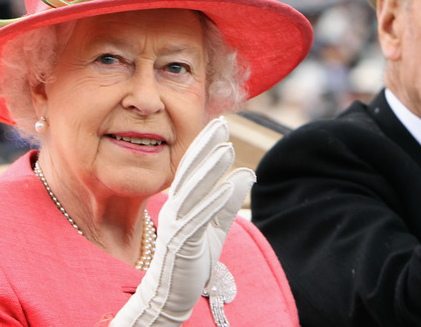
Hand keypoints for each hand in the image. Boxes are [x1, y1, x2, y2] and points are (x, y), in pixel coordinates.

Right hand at [109, 116, 254, 325]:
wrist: (172, 295)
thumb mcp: (215, 226)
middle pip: (190, 173)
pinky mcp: (182, 244)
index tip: (220, 124)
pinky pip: (198, 219)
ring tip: (226, 149)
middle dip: (205, 147)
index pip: (192, 169)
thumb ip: (229, 201)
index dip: (205, 146)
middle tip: (221, 124)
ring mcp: (176, 226)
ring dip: (210, 170)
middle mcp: (174, 210)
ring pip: (193, 192)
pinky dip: (212, 202)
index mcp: (180, 204)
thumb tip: (248, 172)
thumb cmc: (192, 260)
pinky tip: (227, 186)